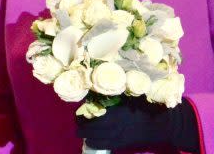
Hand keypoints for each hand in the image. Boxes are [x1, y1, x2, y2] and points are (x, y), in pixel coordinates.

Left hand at [76, 97, 199, 152]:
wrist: (160, 125)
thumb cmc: (146, 108)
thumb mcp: (130, 99)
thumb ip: (116, 97)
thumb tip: (100, 90)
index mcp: (117, 113)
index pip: (95, 116)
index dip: (84, 116)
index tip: (78, 114)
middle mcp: (116, 126)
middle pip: (93, 129)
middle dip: (82, 127)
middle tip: (77, 125)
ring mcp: (119, 136)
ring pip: (98, 139)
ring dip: (87, 136)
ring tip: (81, 133)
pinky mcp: (123, 144)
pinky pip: (106, 146)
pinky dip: (96, 144)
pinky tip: (90, 142)